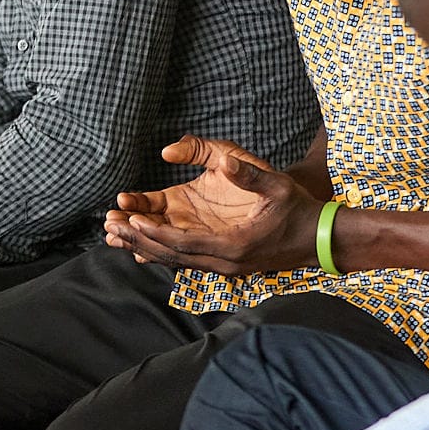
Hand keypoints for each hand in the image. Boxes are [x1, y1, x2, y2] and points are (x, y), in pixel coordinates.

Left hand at [102, 136, 324, 275]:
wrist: (319, 238)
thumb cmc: (297, 209)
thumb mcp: (277, 186)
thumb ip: (250, 175)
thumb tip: (224, 162)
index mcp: (234, 246)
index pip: (185, 244)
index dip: (156, 232)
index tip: (132, 218)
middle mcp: (225, 263)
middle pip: (172, 256)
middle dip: (139, 240)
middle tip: (109, 226)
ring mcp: (225, 267)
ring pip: (176, 261)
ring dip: (145, 247)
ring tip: (114, 235)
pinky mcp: (225, 263)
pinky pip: (186, 260)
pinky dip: (161, 252)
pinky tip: (139, 248)